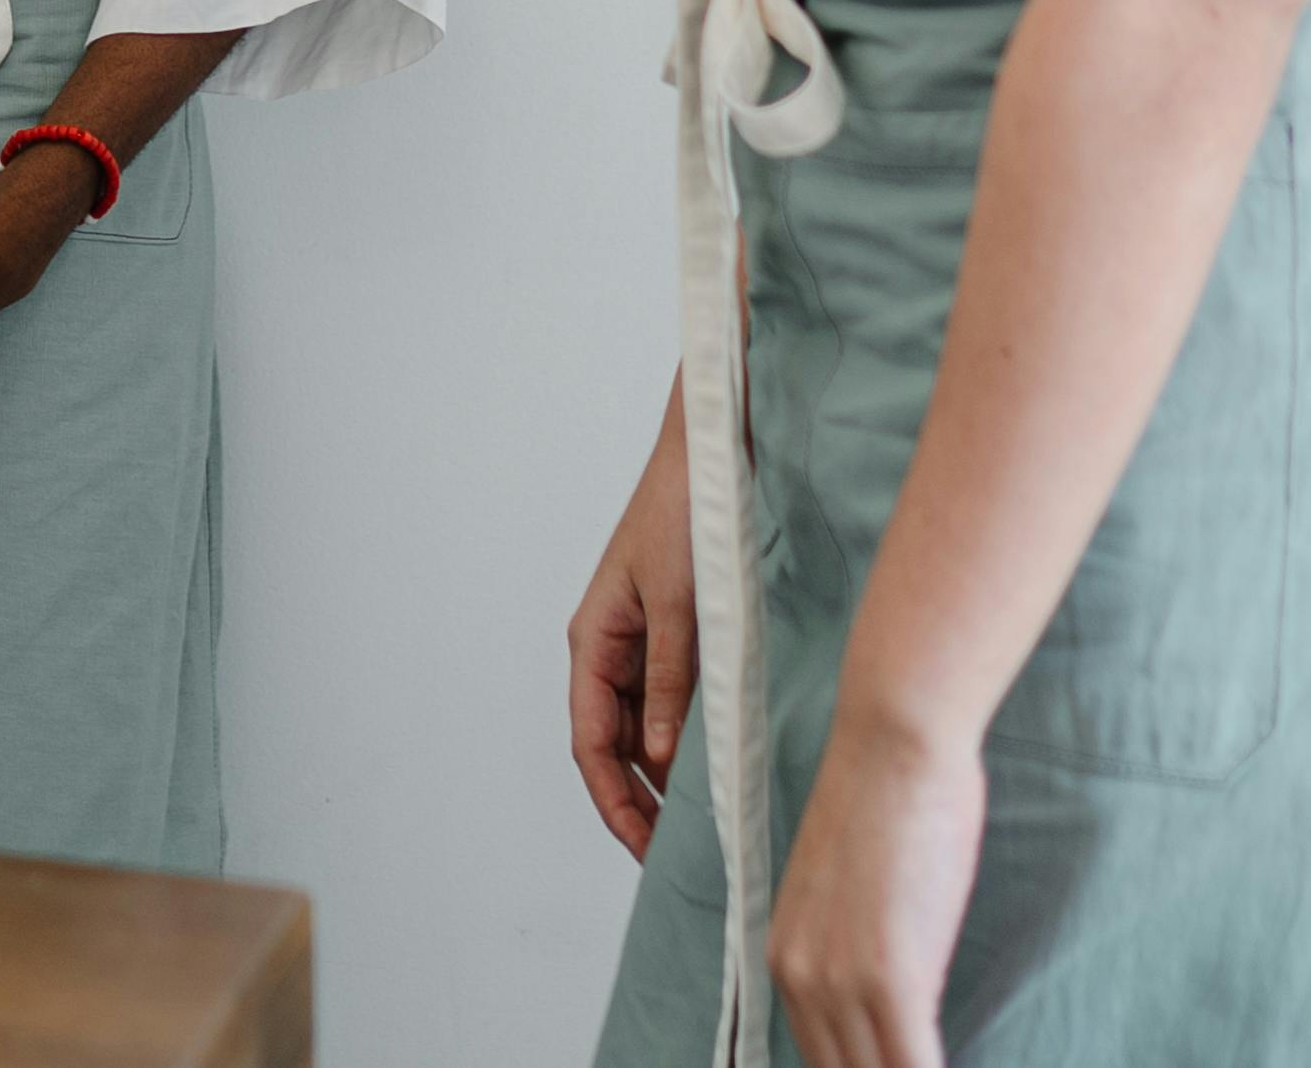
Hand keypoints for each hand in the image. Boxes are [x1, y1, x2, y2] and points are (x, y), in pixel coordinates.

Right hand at [566, 398, 698, 854]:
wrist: (710, 457)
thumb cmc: (683, 515)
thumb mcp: (679, 604)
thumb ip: (670, 681)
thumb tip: (667, 759)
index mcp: (593, 641)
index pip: (591, 742)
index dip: (613, 801)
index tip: (642, 847)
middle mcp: (609, 649)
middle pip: (613, 745)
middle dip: (638, 801)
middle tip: (676, 854)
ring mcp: (640, 644)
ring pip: (645, 729)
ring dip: (667, 774)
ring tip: (705, 820)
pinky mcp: (672, 636)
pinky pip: (673, 703)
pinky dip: (690, 738)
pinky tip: (719, 763)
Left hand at [766, 700, 983, 1067]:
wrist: (894, 743)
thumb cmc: (889, 804)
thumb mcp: (850, 892)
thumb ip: (853, 948)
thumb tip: (888, 991)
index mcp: (787, 959)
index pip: (821, 1060)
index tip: (894, 1065)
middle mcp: (799, 977)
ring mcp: (840, 981)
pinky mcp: (890, 977)